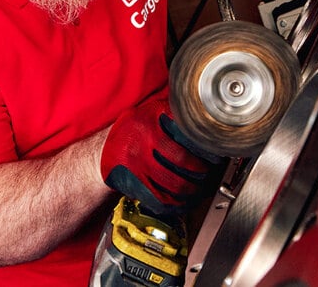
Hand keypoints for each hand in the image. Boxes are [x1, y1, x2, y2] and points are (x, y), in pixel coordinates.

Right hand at [100, 97, 221, 217]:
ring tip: (197, 189)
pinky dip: (174, 204)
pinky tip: (180, 202)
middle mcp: (143, 134)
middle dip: (201, 173)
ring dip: (191, 191)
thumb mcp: (152, 112)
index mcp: (153, 114)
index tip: (216, 158)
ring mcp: (135, 158)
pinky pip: (158, 198)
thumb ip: (175, 115)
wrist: (101, 149)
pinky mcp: (130, 179)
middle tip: (206, 175)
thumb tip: (209, 124)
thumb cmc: (133, 131)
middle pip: (183, 161)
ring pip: (174, 183)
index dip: (206, 150)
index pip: (188, 135)